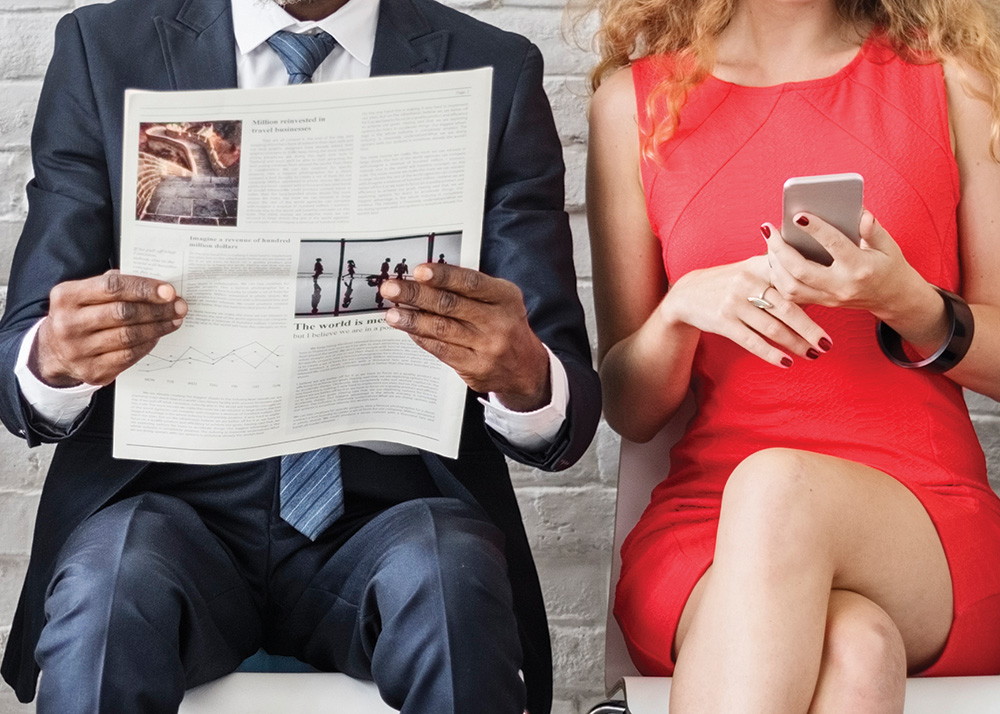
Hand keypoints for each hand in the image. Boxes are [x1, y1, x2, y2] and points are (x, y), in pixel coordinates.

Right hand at [30, 270, 186, 386]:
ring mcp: (79, 350)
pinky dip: (148, 344)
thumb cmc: (79, 315)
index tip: (168, 291)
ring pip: (129, 336)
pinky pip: (129, 356)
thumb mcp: (84, 294)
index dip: (143, 288)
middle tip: (178, 307)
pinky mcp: (92, 371)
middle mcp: (68, 324)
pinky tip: (158, 336)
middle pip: (123, 313)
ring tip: (174, 320)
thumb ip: (112, 285)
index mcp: (66, 297)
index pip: (112, 287)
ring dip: (158, 327)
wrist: (54, 352)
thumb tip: (155, 285)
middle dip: (157, 309)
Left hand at [379, 264, 550, 410]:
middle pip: (450, 305)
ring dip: (412, 319)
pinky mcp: (475, 368)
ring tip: (391, 313)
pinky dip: (422, 338)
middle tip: (392, 289)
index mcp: (505, 297)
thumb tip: (425, 280)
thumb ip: (469, 289)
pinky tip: (408, 330)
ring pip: (442, 329)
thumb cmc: (505, 326)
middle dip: (416, 295)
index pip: (470, 282)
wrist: (526, 369)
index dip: (442, 276)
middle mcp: (498, 321)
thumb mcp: (499, 300)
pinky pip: (441, 350)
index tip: (418, 271)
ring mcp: (487, 347)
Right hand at [661, 254, 831, 367]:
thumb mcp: (748, 268)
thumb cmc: (727, 282)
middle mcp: (746, 283)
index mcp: (757, 266)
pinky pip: (752, 342)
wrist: (687, 294)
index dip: (814, 295)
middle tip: (827, 344)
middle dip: (810, 329)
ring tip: (812, 354)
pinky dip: (771, 354)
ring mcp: (734, 303)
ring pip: (772, 328)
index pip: (791, 280)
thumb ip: (777, 271)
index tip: (833, 309)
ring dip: (795, 344)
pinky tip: (786, 363)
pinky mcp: (723, 322)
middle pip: (786, 308)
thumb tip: (815, 285)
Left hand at [764, 210, 926, 317]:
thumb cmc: (888, 266)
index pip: (834, 245)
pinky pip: (792, 296)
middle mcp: (841, 286)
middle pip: (801, 270)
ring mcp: (829, 298)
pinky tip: (774, 260)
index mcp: (860, 268)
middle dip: (780, 248)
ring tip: (769, 242)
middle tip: (769, 229)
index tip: (798, 215)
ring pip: (791, 287)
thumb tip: (861, 213)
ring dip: (775, 264)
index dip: (815, 229)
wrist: (892, 298)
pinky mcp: (822, 303)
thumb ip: (873, 230)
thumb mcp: (888, 246)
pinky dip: (778, 278)